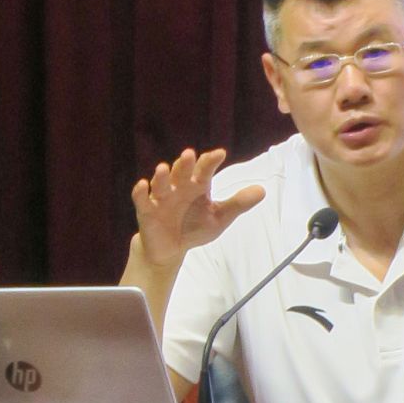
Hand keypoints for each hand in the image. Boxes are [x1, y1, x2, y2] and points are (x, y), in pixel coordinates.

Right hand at [130, 147, 265, 268]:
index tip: (220, 154)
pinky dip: (140, 192)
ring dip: (162, 176)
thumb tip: (263, 191)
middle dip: (184, 164)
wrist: (171, 249)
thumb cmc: (194, 227)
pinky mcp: (146, 211)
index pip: (204, 170)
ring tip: (164, 168)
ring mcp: (161, 198)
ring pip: (160, 183)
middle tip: (189, 154)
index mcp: (197, 186)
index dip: (210, 162)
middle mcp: (178, 187)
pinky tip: (142, 185)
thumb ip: (238, 203)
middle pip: (181, 173)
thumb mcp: (219, 218)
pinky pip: (141, 200)